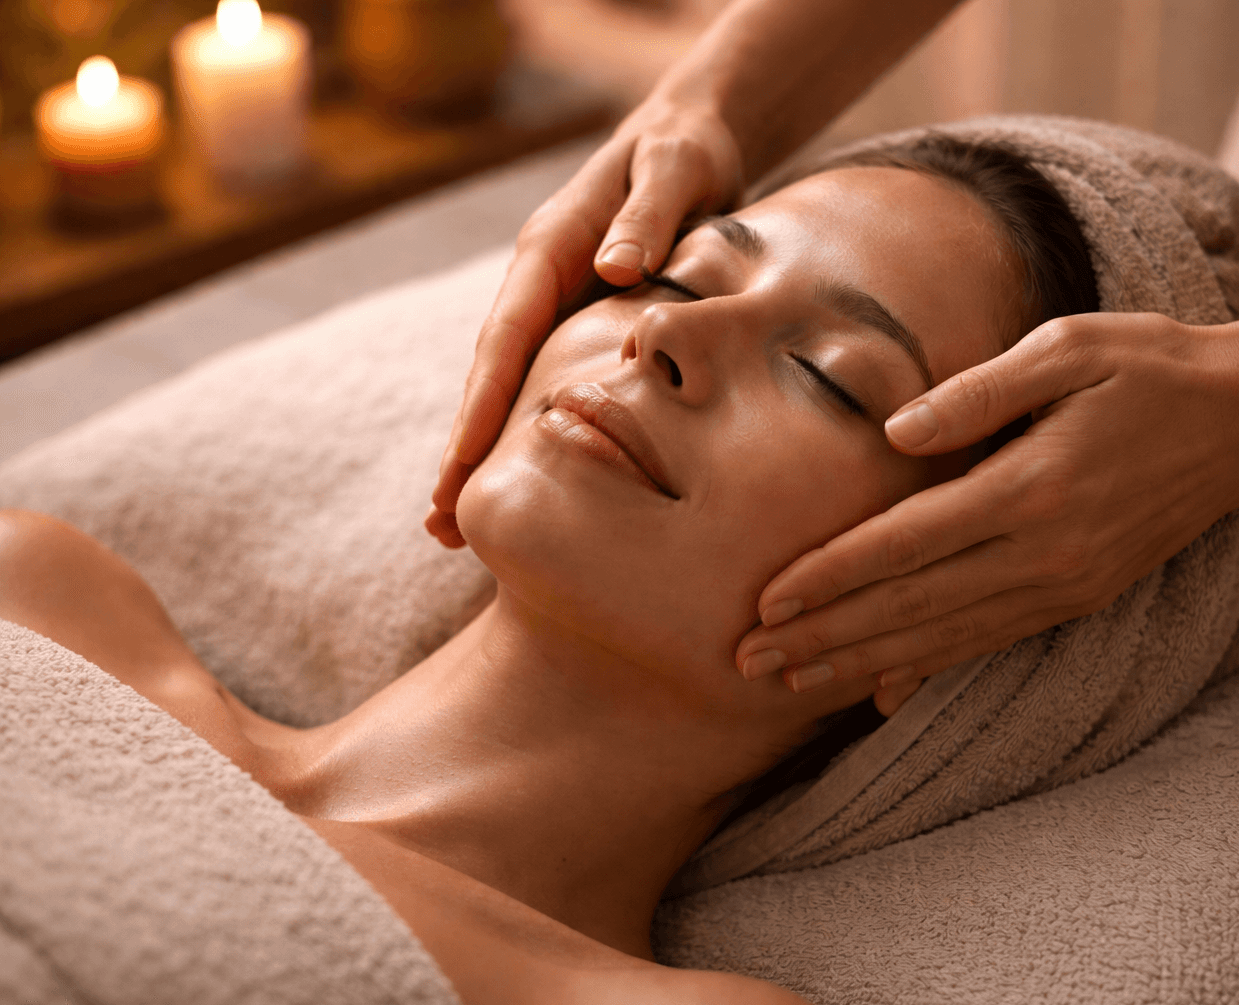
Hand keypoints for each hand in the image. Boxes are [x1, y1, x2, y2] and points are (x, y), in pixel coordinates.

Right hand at [426, 100, 742, 546]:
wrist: (692, 135)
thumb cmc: (684, 150)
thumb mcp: (675, 168)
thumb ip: (648, 216)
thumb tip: (614, 271)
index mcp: (549, 247)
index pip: (507, 334)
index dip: (482, 401)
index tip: (462, 460)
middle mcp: (539, 282)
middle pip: (491, 376)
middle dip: (463, 449)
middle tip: (441, 524)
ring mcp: (554, 304)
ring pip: (508, 389)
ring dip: (481, 455)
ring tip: (454, 531)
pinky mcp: (578, 321)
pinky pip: (543, 385)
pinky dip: (523, 435)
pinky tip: (520, 485)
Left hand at [734, 311, 1238, 705]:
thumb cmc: (1151, 367)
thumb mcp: (1067, 348)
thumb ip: (976, 394)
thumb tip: (895, 434)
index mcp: (1032, 487)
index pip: (907, 543)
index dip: (832, 576)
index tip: (767, 600)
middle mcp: (1046, 554)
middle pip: (912, 607)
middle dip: (825, 636)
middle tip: (748, 662)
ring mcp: (1065, 585)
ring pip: (943, 639)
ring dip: (862, 665)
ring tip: (792, 684)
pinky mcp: (1079, 597)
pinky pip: (988, 644)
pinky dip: (930, 672)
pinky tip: (883, 696)